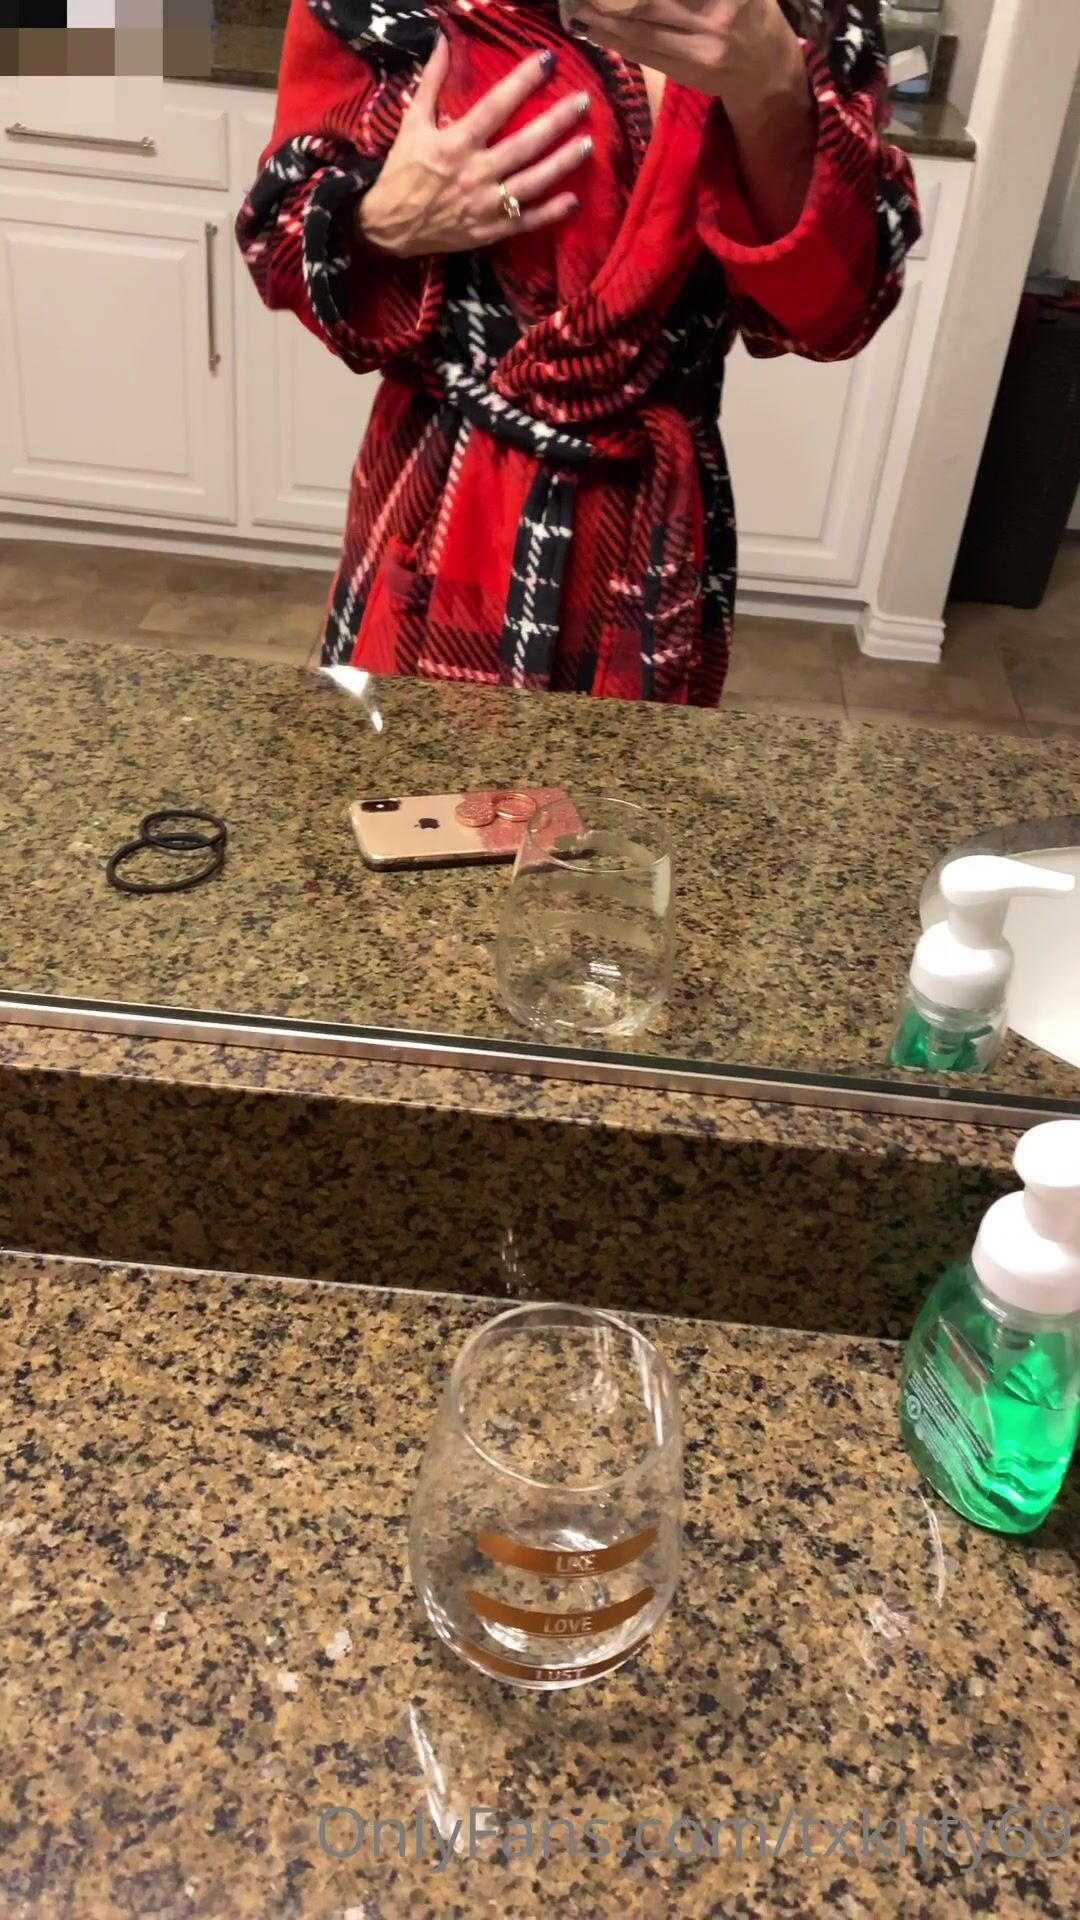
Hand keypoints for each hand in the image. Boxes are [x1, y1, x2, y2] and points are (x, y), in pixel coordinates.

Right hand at [360, 40, 592, 258]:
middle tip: (583, 102)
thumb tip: (442, 40)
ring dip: (562, 164)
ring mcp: (485, 205)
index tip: (547, 61)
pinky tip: (574, 201)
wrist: (388, 227)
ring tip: (587, 144)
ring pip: (531, 183)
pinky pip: (525, 222)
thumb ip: (432, 82)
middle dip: (556, 122)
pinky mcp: (489, 231)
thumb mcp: (412, 123)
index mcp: (456, 143)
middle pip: (524, 144)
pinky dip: (550, 214)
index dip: (523, 81)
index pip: (496, 106)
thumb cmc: (402, 172)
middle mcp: (474, 173)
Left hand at [570, 0, 804, 112]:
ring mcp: (701, 48)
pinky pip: (642, 52)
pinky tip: (593, 26)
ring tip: (577, 5)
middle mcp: (715, 16)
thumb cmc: (747, 9)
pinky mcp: (688, 72)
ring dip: (601, 16)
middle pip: (645, 1)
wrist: (766, 66)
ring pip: (639, 28)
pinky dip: (614, 38)